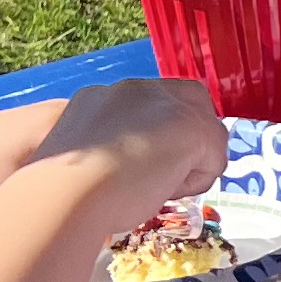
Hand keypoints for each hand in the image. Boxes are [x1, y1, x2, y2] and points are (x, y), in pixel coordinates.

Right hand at [24, 78, 226, 229]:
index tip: (143, 164)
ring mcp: (167, 102)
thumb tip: (131, 164)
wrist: (66, 192)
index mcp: (105, 96)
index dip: (162, 134)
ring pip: (204, 133)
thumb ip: (110, 146)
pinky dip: (195, 181)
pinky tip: (163, 189)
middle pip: (191, 104)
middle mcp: (136, 89)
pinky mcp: (192, 126)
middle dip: (188, 140)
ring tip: (152, 186)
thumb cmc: (65, 188)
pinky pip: (215, 159)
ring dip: (187, 165)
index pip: (156, 104)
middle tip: (160, 176)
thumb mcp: (86, 155)